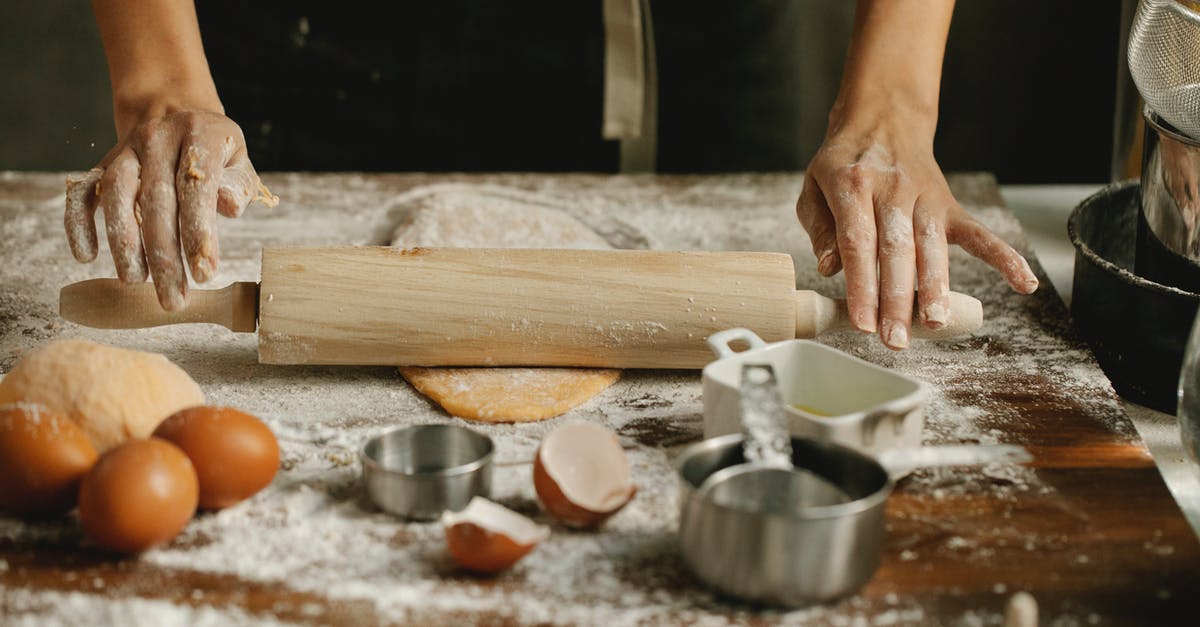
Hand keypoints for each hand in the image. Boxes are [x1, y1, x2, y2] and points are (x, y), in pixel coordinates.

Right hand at [65, 109, 275, 310]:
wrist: (174, 108)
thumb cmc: (214, 148)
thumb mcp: (238, 157)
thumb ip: (239, 183)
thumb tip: (229, 207)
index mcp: (199, 135)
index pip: (197, 188)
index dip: (200, 232)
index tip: (205, 274)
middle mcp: (158, 140)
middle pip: (157, 202)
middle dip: (164, 255)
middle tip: (172, 298)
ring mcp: (126, 150)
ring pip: (117, 195)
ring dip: (124, 242)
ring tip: (134, 281)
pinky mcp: (103, 162)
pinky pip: (82, 191)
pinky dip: (79, 221)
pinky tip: (85, 254)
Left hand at [797, 114, 1037, 349]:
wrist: (882, 119)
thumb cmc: (843, 163)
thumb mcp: (815, 187)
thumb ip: (821, 229)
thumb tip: (831, 268)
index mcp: (852, 185)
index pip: (858, 242)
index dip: (860, 285)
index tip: (862, 323)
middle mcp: (892, 190)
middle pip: (896, 251)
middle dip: (896, 299)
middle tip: (895, 339)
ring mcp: (925, 197)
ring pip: (932, 247)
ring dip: (935, 287)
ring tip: (935, 322)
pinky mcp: (948, 205)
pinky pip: (979, 233)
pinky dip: (1004, 257)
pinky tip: (1023, 284)